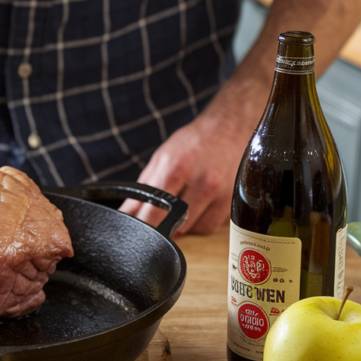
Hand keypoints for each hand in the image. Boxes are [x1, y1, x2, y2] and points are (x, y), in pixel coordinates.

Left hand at [120, 104, 253, 235]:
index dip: (141, 227)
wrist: (231, 128)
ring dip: (180, 226)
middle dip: (159, 228)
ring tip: (179, 207)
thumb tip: (127, 213)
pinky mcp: (233, 203)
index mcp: (177, 169)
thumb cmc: (194, 143)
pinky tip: (196, 208)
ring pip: (192, 230)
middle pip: (174, 225)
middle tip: (153, 222)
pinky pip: (209, 227)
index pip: (154, 211)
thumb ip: (143, 187)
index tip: (135, 231)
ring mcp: (221, 195)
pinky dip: (198, 223)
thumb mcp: (162, 158)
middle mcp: (202, 183)